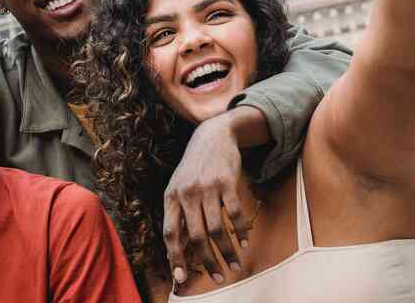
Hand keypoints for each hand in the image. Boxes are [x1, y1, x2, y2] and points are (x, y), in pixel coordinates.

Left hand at [162, 113, 250, 285]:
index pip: (170, 233)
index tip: (181, 278)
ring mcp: (207, 188)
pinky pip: (234, 214)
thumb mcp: (178, 188)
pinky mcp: (226, 182)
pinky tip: (244, 243)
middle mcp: (187, 194)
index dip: (175, 257)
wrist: (212, 136)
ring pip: (217, 229)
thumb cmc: (193, 169)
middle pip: (197, 236)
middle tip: (218, 277)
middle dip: (208, 261)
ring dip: (227, 252)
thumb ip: (179, 216)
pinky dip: (240, 232)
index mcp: (171, 198)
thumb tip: (178, 250)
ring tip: (234, 266)